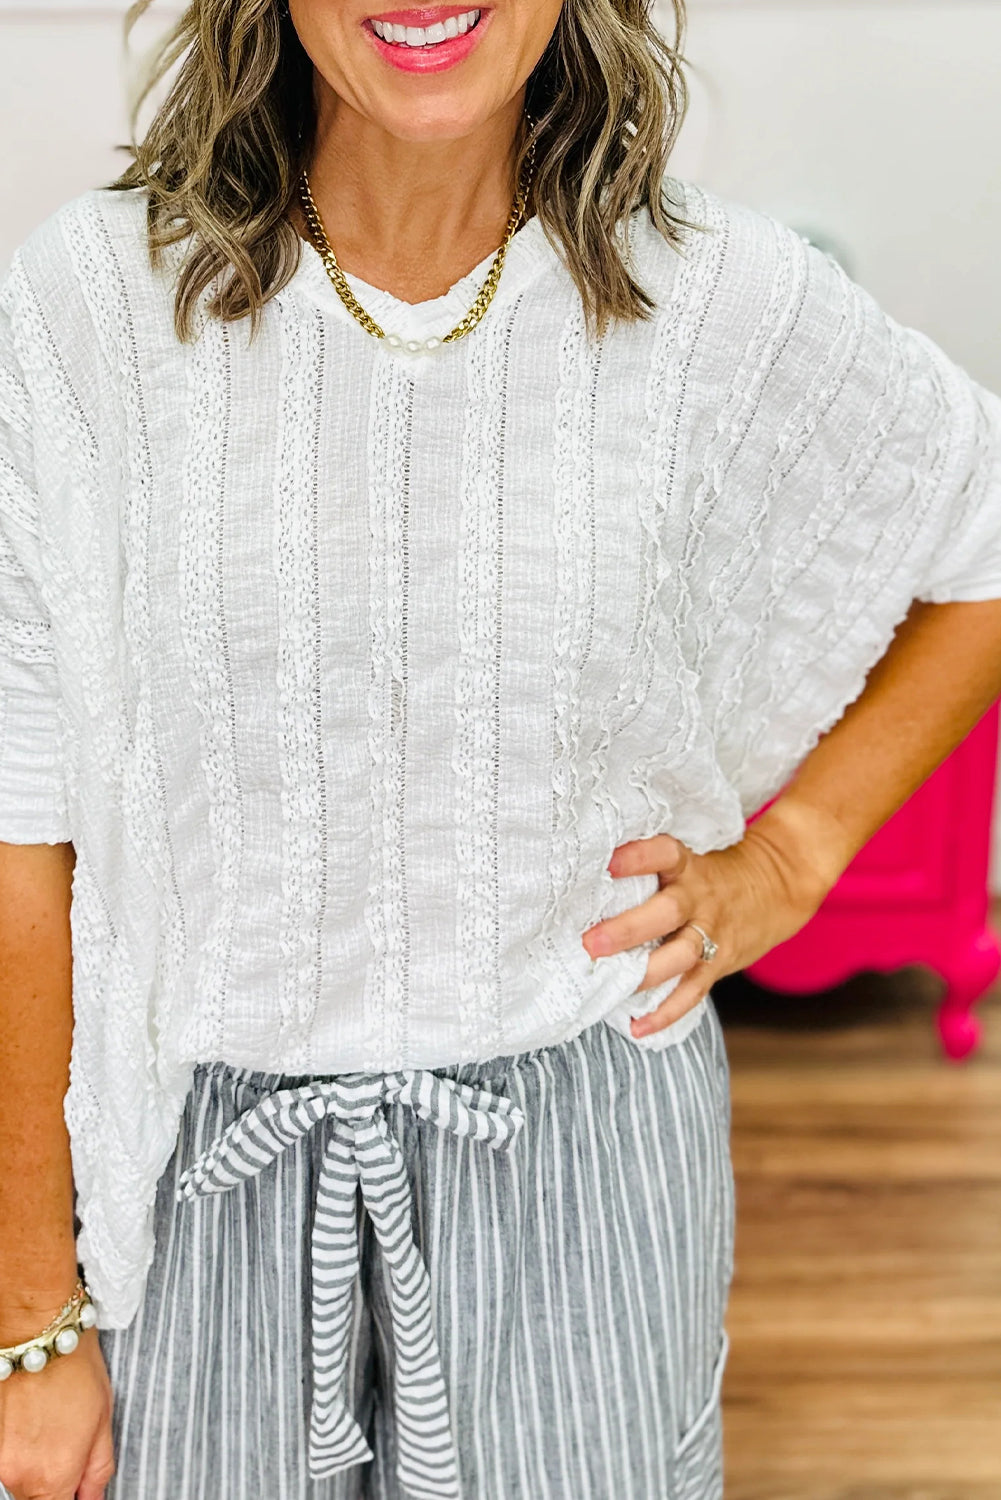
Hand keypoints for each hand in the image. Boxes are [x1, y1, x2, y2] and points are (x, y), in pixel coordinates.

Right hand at [0, 1330, 114, 1499]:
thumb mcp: (104, 1421)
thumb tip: (92, 1498)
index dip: (72, 1497)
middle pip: (37, 1499)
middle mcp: (18, 1475)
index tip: (80, 1486)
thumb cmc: (77, 1370)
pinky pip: (8, 1459)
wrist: (38, 1332)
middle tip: (72, 1445)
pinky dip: (22, 1448)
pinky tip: (35, 1416)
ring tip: (52, 1423)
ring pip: (20, 1480)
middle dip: (55, 1484)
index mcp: (53, 1476)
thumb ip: (97, 1470)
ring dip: (37, 1465)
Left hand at [581, 800, 843, 1037]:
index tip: (609, 862)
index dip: (639, 857)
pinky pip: (692, 991)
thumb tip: (583, 886)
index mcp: (689, 867)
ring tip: (614, 985)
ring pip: (681, 955)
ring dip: (646, 972)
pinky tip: (638, 1026)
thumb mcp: (689, 861)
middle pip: (667, 912)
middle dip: (628, 929)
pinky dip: (666, 1012)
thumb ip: (650, 871)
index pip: (665, 854)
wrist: (776, 887)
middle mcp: (700, 898)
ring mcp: (711, 933)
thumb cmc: (711, 875)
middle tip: (591, 942)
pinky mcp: (719, 963)